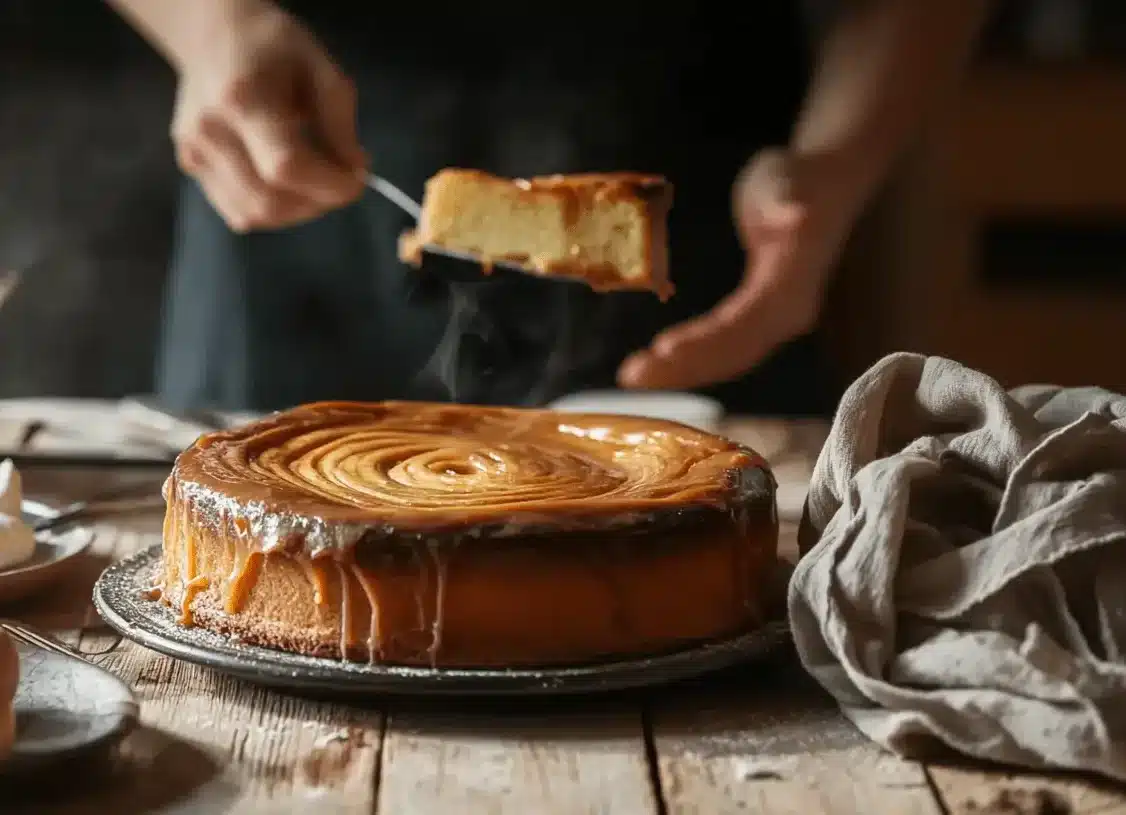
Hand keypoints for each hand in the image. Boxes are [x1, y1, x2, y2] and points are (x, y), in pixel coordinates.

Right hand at [170, 1, 365, 231]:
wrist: (214, 34)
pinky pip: (240, 211)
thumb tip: (354, 172)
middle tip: (339, 180)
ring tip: (315, 179)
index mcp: (242, 99)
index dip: (330, 185)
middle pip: (270, 201)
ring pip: (255, 214)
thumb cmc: (273, 47)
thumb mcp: (321, 70)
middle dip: (318, 202)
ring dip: (299, 210)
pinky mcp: (190, 166)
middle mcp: (210, 131)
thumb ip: (340, 125)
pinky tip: (287, 182)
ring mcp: (194, 152)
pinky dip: (275, 208)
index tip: (358, 179)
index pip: (287, 167)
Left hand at [618, 148, 858, 390]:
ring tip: (635, 375)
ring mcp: (774, 321)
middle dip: (682, 368)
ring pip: (727, 359)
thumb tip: (795, 211)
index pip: (741, 325)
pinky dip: (692, 362)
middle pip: (731, 354)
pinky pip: (725, 350)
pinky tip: (660, 364)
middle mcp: (786, 315)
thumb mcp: (787, 181)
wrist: (823, 185)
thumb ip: (786, 199)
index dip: (703, 342)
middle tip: (631, 375)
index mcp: (791, 287)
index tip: (662, 349)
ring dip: (682, 371)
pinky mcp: (759, 320)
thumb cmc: (798, 180)